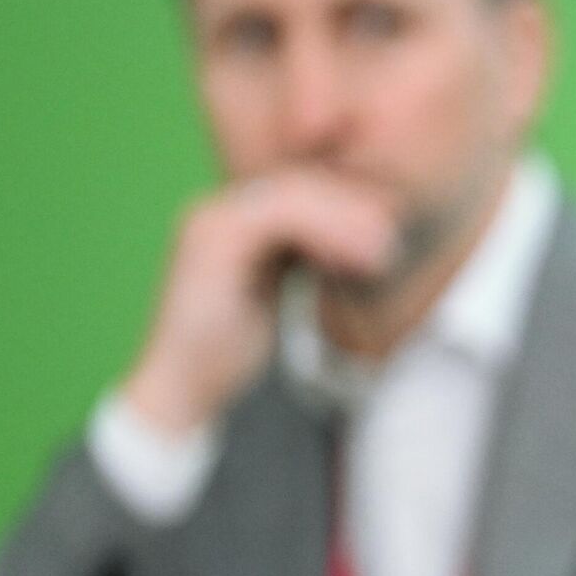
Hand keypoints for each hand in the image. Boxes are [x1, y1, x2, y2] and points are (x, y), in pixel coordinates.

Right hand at [122, 171, 398, 434]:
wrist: (181, 389)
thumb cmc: (228, 351)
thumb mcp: (275, 295)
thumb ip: (300, 261)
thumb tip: (355, 243)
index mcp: (232, 224)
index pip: (301, 193)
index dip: (349, 207)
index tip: (391, 232)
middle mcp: (218, 212)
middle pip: (300, 186)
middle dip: (354, 206)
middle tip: (394, 236)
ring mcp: (211, 221)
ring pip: (295, 195)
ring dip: (347, 219)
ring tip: (384, 250)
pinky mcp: (211, 239)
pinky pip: (280, 215)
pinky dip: (326, 231)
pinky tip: (359, 260)